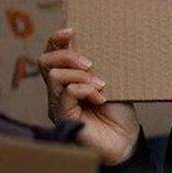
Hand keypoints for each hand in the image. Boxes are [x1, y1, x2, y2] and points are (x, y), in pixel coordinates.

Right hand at [39, 27, 139, 165]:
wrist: (125, 140)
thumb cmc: (120, 112)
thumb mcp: (112, 82)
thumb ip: (99, 68)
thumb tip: (97, 47)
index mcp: (68, 79)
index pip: (52, 54)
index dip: (56, 40)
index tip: (70, 31)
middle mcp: (58, 90)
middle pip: (46, 61)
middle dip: (68, 56)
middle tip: (90, 64)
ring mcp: (58, 104)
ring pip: (56, 76)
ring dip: (81, 76)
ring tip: (101, 85)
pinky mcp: (63, 117)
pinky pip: (67, 93)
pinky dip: (85, 90)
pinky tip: (100, 97)